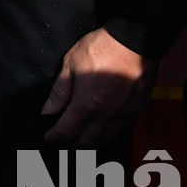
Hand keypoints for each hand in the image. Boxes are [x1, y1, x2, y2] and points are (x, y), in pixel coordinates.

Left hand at [41, 26, 154, 144]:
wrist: (135, 41)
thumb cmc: (100, 48)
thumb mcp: (71, 64)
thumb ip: (59, 91)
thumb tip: (48, 111)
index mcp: (87, 104)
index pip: (67, 130)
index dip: (55, 138)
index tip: (48, 139)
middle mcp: (107, 115)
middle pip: (87, 141)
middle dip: (72, 145)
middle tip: (62, 143)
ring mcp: (125, 114)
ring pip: (106, 139)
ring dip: (92, 144)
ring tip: (81, 142)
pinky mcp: (138, 109)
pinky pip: (122, 130)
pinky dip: (109, 134)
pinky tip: (104, 130)